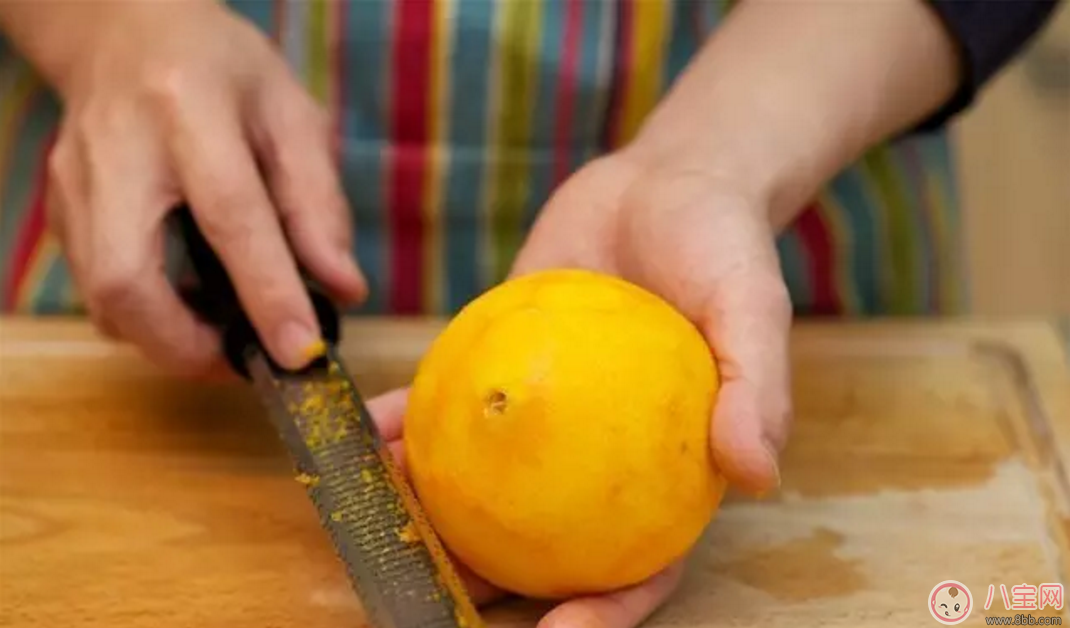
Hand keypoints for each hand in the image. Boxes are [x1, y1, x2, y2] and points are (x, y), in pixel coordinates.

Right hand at [44, 2, 365, 374]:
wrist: (124, 33)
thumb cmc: (221, 69)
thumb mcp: (290, 114)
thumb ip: (318, 201)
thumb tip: (343, 287)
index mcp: (188, 108)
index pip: (230, 215)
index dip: (267, 292)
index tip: (301, 351)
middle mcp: (117, 150)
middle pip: (128, 278)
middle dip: (187, 345)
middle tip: (246, 362)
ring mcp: (75, 184)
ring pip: (103, 299)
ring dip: (166, 341)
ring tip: (225, 340)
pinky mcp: (61, 210)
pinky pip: (97, 290)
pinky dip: (147, 318)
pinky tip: (190, 309)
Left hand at [365, 149, 792, 627]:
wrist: (664, 181)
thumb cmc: (723, 249)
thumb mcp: (753, 306)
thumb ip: (756, 385)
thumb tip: (756, 473)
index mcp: (664, 471)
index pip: (643, 563)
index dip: (606, 611)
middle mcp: (596, 461)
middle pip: (547, 545)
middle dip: (493, 584)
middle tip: (439, 595)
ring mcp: (541, 420)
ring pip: (484, 488)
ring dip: (431, 515)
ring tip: (383, 520)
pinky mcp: (495, 367)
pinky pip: (446, 406)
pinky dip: (406, 423)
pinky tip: (365, 432)